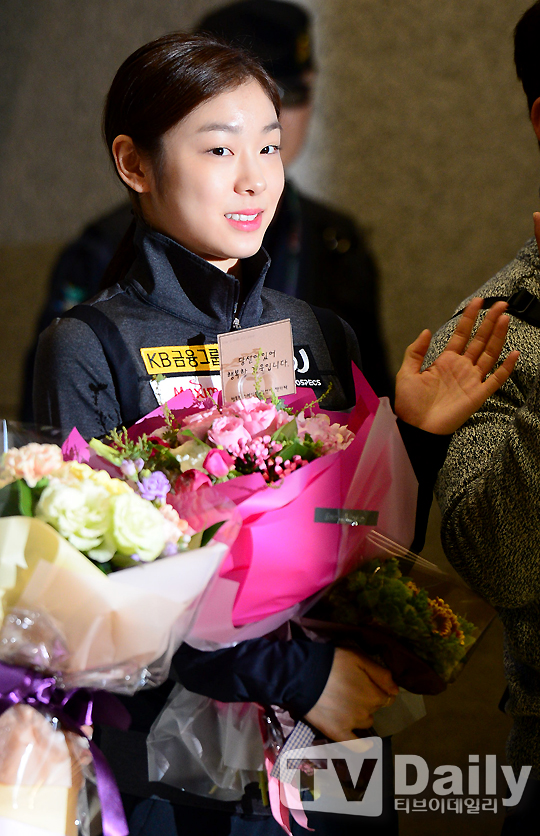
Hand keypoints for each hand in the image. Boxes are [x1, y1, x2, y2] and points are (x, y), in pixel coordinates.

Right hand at [304, 648, 398, 740]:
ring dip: (361, 714)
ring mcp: (352, 725)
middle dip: (368, 700)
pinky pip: (356, 745)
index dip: (378, 689)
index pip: (386, 697)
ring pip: (365, 722)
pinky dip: (362, 746)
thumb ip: (381, 674)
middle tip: (352, 689)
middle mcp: (366, 713)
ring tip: (346, 705)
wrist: (303, 675)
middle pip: (374, 708)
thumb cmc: (333, 662)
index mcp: (374, 695)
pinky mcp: (337, 733)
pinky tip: (366, 745)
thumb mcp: (359, 658)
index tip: (368, 684)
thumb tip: (396, 690)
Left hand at [394, 298, 518, 434]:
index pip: (461, 335)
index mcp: (445, 361)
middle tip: (500, 304)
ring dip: (498, 337)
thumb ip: (416, 352)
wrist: (416, 428)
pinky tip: (513, 353)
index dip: (469, 318)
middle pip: (479, 340)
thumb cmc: (410, 403)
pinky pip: (495, 380)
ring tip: (505, 319)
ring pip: (489, 354)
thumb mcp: (406, 373)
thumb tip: (427, 330)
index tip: (477, 302)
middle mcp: (461, 367)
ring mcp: (471, 380)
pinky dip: (505, 367)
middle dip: (489, 322)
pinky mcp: (478, 395)